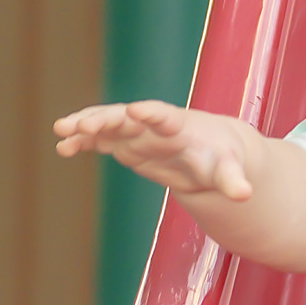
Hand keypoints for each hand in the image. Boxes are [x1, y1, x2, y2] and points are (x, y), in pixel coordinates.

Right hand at [54, 100, 254, 201]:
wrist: (210, 149)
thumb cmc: (221, 157)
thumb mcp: (229, 169)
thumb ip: (233, 180)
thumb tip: (245, 194)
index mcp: (180, 126)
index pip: (165, 116)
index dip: (151, 113)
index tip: (135, 110)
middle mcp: (154, 124)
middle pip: (126, 117)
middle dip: (104, 119)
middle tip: (81, 124)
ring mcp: (137, 131)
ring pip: (107, 124)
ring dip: (85, 126)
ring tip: (61, 131)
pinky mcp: (126, 141)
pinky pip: (100, 138)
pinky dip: (83, 141)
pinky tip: (64, 148)